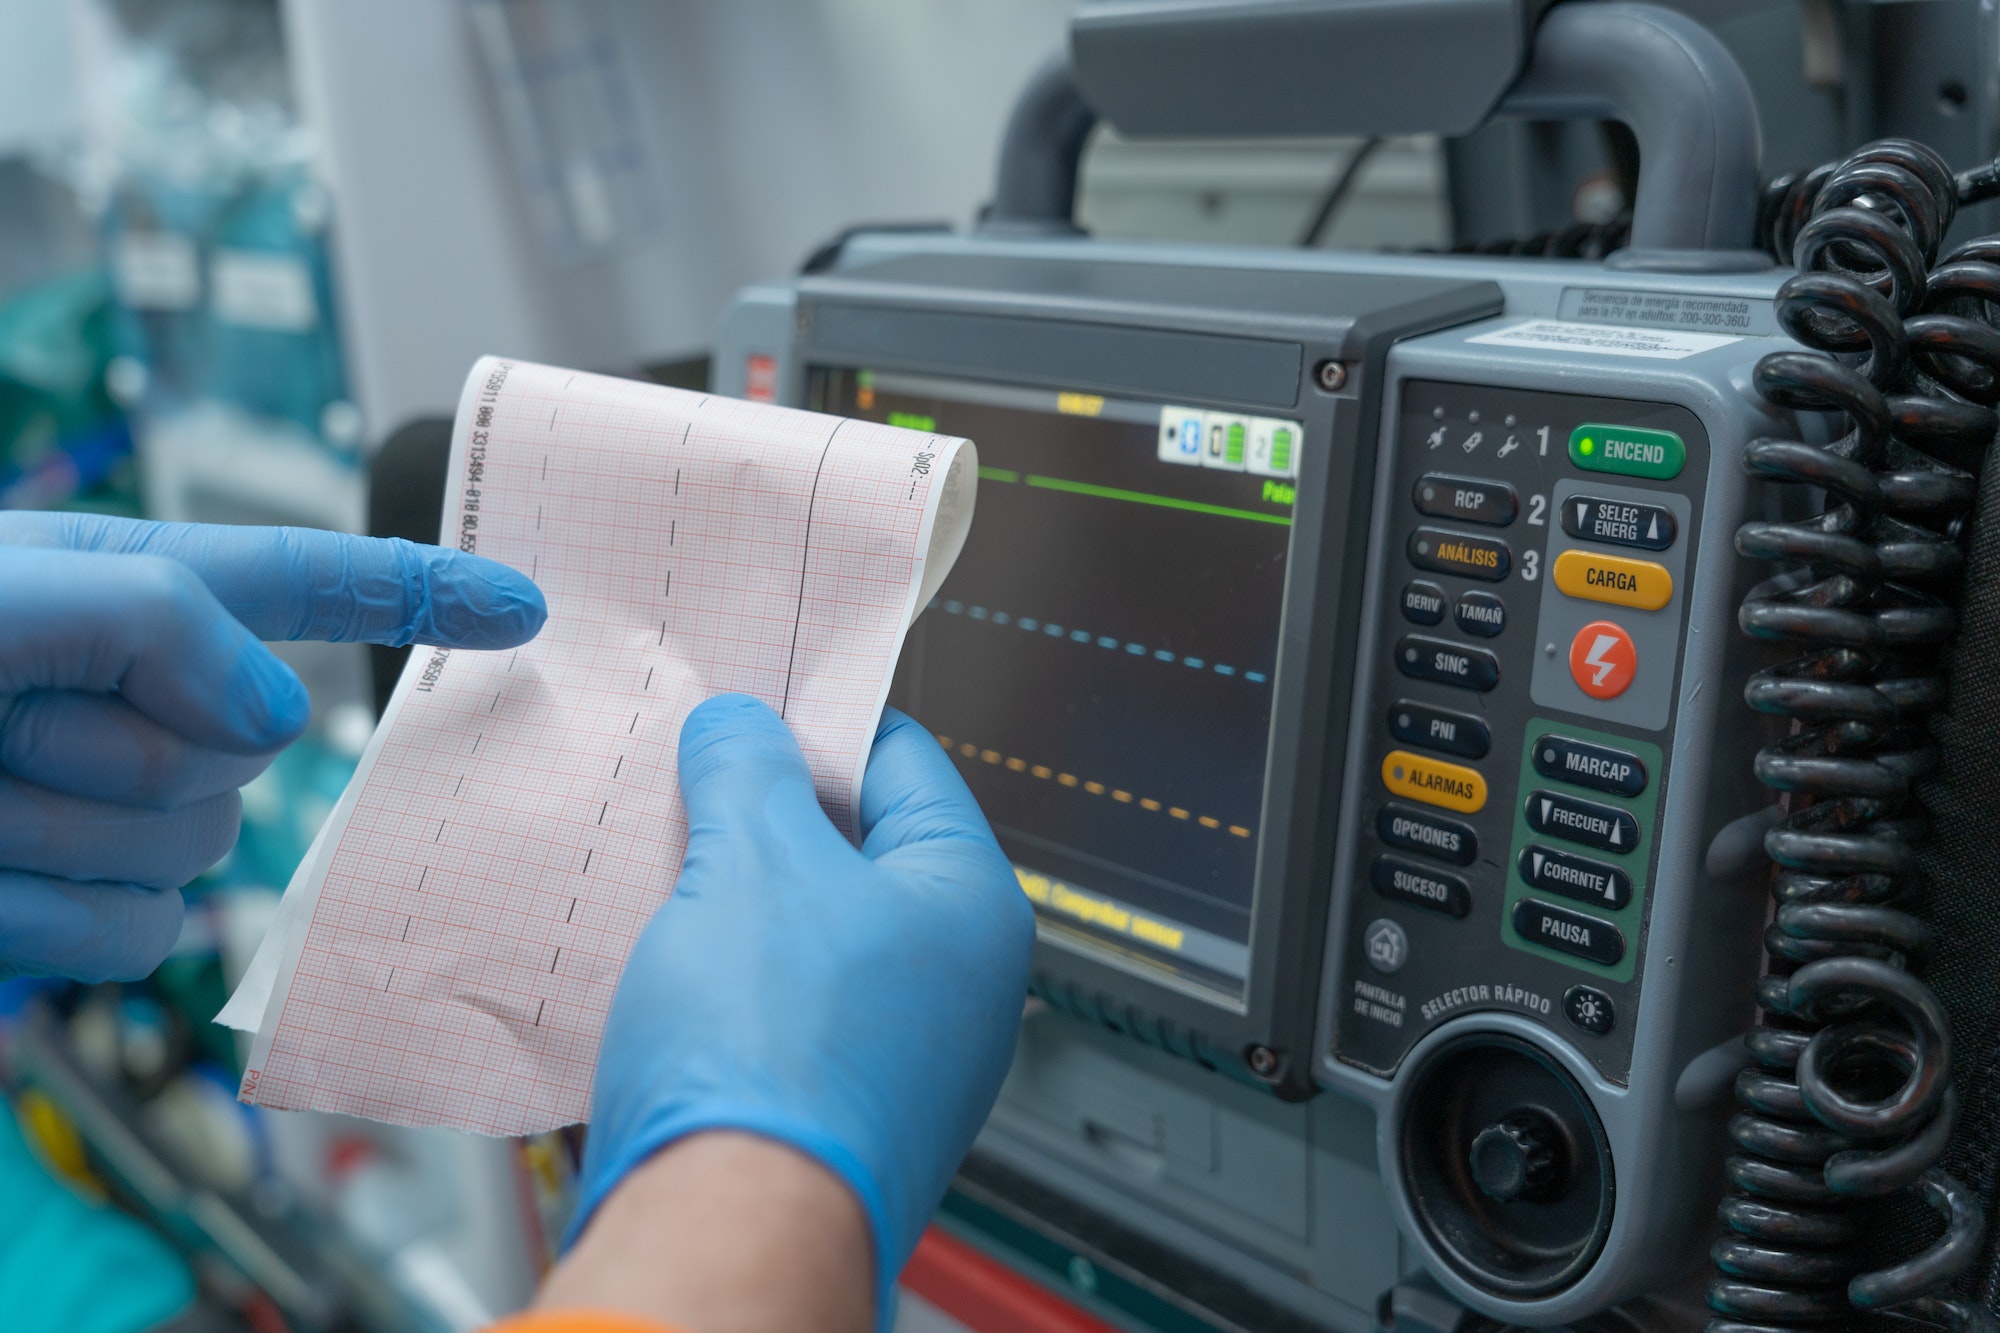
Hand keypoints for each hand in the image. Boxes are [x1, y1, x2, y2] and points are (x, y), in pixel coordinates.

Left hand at [0, 512, 545, 981]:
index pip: (311, 585)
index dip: (422, 592)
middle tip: (1, 721)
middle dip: (124, 744)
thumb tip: (280, 718)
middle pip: (254, 744)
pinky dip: (56, 918)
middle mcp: (144, 701)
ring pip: (197, 847)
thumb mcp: (11, 595)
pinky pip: (144, 934)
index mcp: (134, 596)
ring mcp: (118, 812)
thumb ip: (160, 620)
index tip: (519, 607)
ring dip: (67, 829)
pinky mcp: (87, 906)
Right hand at [573, 695, 1033, 1319]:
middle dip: (768, 811)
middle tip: (691, 779)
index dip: (818, 719)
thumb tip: (742, 727)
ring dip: (738, 892)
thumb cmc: (772, 1065)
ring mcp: (898, 1051)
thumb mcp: (752, 862)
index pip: (905, 760)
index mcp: (973, 905)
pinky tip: (666, 954)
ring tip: (664, 862)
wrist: (726, 1237)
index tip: (750, 703)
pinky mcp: (831, 1104)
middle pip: (857, 846)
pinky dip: (729, 969)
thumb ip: (749, 769)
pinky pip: (783, 1003)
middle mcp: (957, 983)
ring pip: (812, 928)